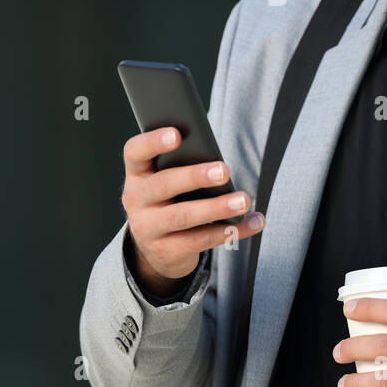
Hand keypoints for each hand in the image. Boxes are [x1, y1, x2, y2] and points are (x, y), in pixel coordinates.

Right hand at [121, 126, 264, 297]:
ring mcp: (147, 228)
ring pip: (183, 216)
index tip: (177, 134)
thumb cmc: (169, 200)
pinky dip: (231, 231)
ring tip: (242, 200)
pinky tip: (252, 222)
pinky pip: (201, 240)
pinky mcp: (166, 251)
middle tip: (223, 171)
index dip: (153, 141)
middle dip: (195, 176)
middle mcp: (135, 200)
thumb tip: (217, 163)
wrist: (157, 249)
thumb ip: (180, 166)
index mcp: (137, 174)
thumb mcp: (165, 182)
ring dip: (217, 208)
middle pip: (163, 184)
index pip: (135, 152)